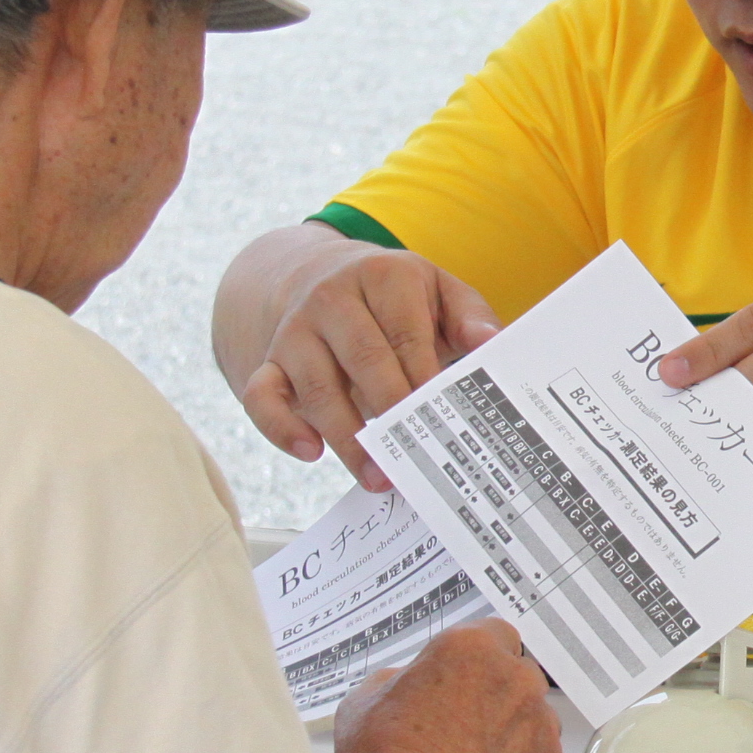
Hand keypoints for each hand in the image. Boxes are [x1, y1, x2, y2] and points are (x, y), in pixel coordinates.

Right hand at [239, 243, 498, 488]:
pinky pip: (262, 396)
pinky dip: (280, 427)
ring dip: (346, 437)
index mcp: (383, 275)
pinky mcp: (269, 361)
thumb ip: (469, 315)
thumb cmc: (395, 298)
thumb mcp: (437, 289)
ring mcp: (296, 330)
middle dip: (391, 413)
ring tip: (376, 478)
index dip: (426, 381)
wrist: (319, 275)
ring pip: (317, 387)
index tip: (445, 422)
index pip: (407, 335)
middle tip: (414, 460)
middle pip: (363, 360)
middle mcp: (332, 298)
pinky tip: (310, 452)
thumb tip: (490, 342)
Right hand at [334, 618, 564, 752]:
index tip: (465, 676)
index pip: (494, 634)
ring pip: (536, 716)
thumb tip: (408, 682)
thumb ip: (399, 677)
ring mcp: (539, 723)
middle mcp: (515, 678)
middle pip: (518, 673)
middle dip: (497, 692)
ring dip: (513, 730)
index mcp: (470, 648)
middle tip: (464, 721)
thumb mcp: (365, 698)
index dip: (478, 658)